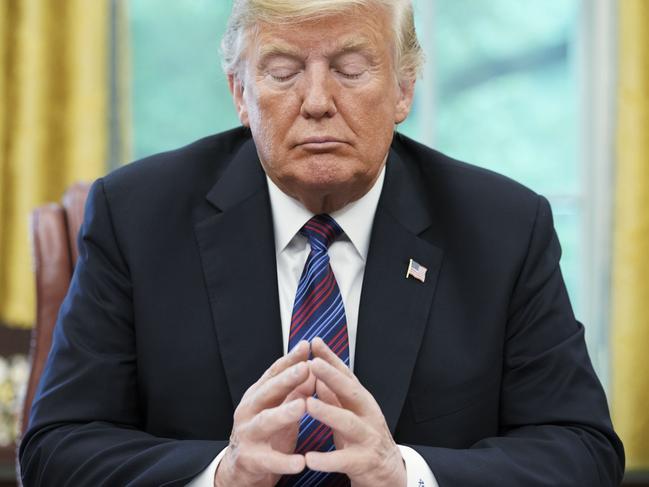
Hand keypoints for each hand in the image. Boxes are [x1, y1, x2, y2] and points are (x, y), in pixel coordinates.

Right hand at [215, 341, 313, 486]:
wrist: (241, 468)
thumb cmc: (266, 433)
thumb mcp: (280, 408)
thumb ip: (294, 389)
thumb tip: (313, 368)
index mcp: (257, 395)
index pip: (274, 373)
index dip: (289, 359)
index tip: (306, 346)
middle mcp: (249, 410)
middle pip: (268, 391)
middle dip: (287, 379)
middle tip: (306, 368)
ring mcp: (247, 434)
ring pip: (265, 421)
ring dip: (284, 413)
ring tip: (302, 405)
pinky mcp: (250, 459)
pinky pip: (269, 460)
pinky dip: (284, 461)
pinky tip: (300, 462)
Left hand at [305, 338, 406, 486]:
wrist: (388, 473)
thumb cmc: (364, 439)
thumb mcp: (350, 413)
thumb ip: (334, 395)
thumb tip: (318, 372)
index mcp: (361, 401)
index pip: (346, 374)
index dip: (331, 358)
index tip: (315, 342)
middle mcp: (367, 414)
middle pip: (350, 391)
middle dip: (331, 376)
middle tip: (312, 363)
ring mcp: (367, 437)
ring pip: (348, 422)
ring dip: (328, 412)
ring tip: (308, 404)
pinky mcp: (363, 462)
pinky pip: (343, 460)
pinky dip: (326, 459)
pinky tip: (309, 458)